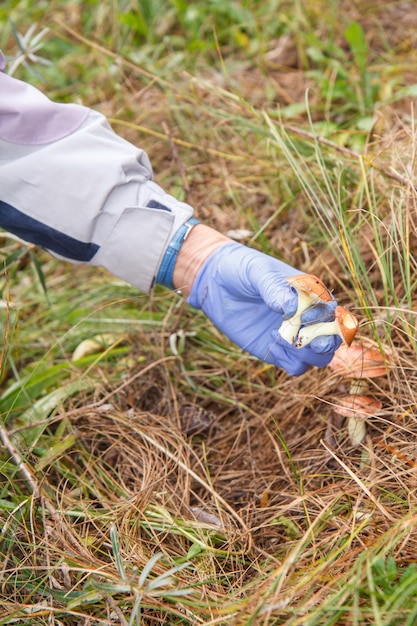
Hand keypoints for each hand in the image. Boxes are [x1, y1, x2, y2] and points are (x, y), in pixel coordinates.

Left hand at [187, 242, 341, 375]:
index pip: (333, 312)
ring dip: (308, 355)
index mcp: (311, 295)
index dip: (328, 319)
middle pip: (332, 340)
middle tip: (308, 341)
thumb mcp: (258, 273)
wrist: (216, 282)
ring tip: (285, 339)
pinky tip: (273, 341)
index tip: (306, 317)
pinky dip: (291, 362)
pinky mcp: (276, 351)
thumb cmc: (242, 269)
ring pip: (318, 358)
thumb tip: (293, 308)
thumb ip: (275, 289)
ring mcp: (292, 336)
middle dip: (326, 343)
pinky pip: (296, 366)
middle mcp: (307, 318)